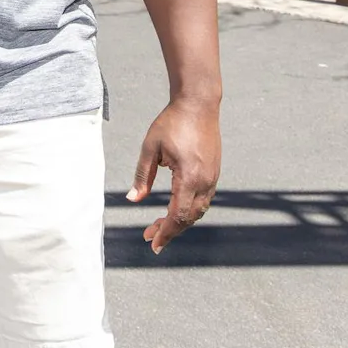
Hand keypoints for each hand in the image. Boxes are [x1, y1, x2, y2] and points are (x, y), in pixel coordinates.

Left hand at [127, 97, 220, 253]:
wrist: (198, 104)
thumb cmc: (172, 122)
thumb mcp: (150, 148)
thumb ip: (142, 176)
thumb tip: (132, 199)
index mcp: (189, 177)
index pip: (177, 215)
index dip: (165, 232)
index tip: (153, 244)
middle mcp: (205, 182)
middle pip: (189, 217)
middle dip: (170, 230)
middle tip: (150, 237)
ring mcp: (213, 177)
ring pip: (198, 210)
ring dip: (180, 221)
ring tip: (160, 226)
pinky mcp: (214, 172)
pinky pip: (204, 199)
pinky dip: (190, 210)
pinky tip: (177, 209)